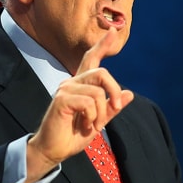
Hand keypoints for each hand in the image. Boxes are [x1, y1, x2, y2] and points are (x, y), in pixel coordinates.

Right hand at [26, 28, 134, 182]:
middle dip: (114, 91)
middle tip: (115, 109)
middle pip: (102, 73)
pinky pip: (89, 102)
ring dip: (101, 113)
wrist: (54, 150)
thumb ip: (112, 107)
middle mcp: (72, 82)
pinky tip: (84, 125)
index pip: (91, 58)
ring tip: (91, 125)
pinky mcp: (61, 99)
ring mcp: (65, 89)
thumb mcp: (98, 121)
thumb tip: (129, 94)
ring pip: (98, 92)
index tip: (113, 31)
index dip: (103, 45)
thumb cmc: (72, 135)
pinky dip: (92, 118)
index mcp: (81, 85)